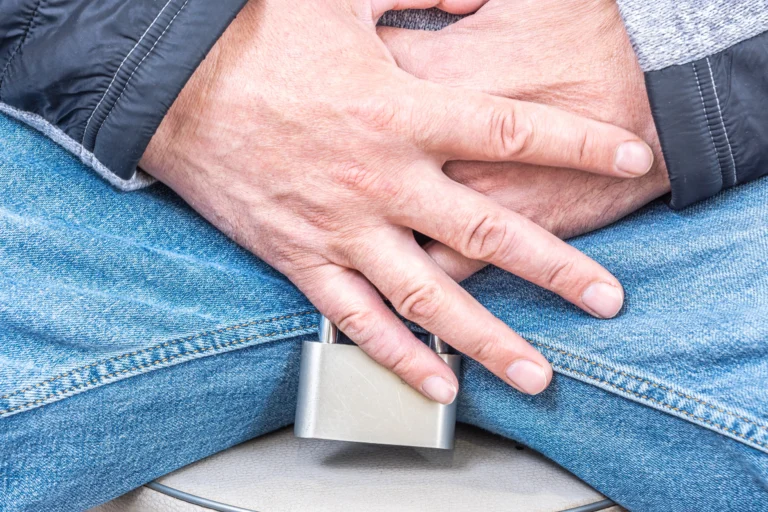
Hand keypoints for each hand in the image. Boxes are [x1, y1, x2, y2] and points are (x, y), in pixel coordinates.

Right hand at [140, 0, 653, 400]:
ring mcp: (344, 229)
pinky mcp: (303, 259)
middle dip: (556, 268)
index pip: (510, 130)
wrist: (174, 89)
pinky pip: (358, 318)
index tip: (627, 157)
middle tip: (608, 300)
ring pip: (429, 296)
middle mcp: (383, 180)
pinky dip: (399, 356)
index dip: (576, 145)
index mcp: (401, 113)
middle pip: (488, 230)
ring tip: (536, 373)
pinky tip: (439, 385)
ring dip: (488, 338)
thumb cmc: (259, 39)